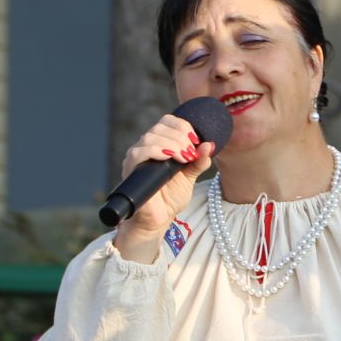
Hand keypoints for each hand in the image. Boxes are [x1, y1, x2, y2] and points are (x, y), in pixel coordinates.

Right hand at [110, 114, 214, 260]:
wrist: (159, 218)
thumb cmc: (171, 197)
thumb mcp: (190, 176)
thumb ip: (199, 162)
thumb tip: (210, 144)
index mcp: (160, 144)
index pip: (168, 121)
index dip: (183, 126)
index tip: (197, 140)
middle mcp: (146, 146)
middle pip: (160, 127)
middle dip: (181, 137)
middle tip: (191, 154)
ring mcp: (136, 157)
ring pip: (150, 136)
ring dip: (172, 144)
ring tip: (184, 158)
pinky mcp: (130, 168)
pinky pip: (138, 152)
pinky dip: (157, 151)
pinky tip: (170, 159)